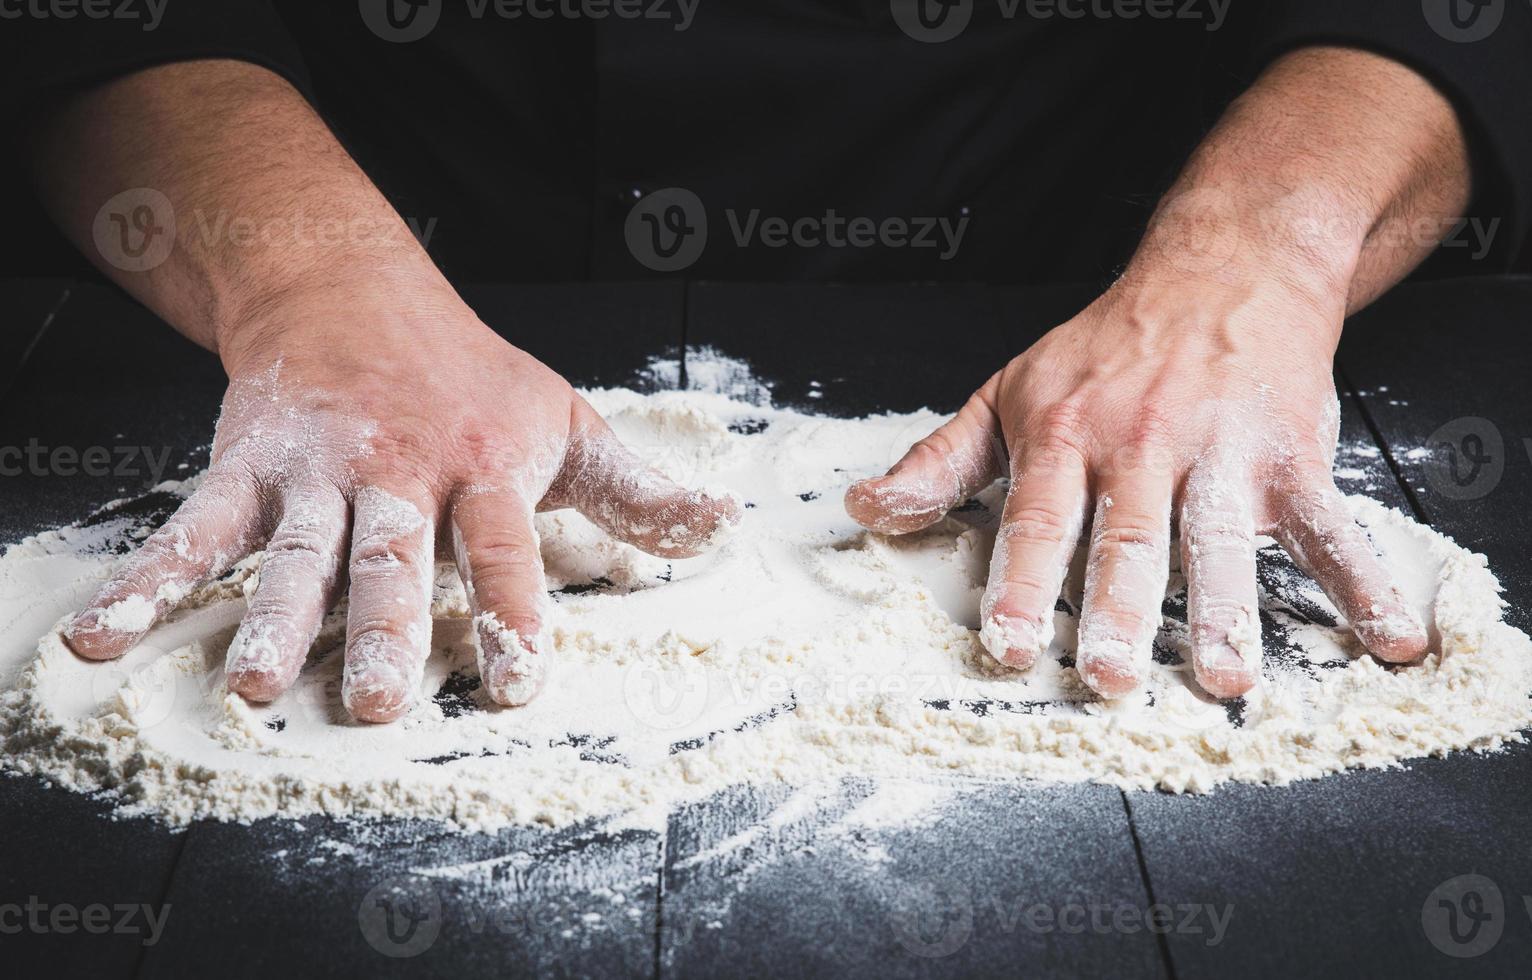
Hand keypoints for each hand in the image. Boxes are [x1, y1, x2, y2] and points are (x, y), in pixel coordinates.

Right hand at [64, 284, 740, 720]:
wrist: (352, 291)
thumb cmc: (472, 377)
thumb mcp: (565, 424)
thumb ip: (636, 492)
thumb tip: (721, 529)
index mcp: (479, 468)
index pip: (500, 546)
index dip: (511, 610)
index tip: (518, 681)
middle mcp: (395, 473)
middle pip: (391, 558)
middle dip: (386, 629)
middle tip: (378, 704)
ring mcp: (314, 473)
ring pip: (292, 553)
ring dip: (271, 617)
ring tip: (256, 685)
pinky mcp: (246, 469)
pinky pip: (194, 530)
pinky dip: (147, 581)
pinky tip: (103, 637)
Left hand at [845, 276, 1427, 699]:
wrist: (1222, 269)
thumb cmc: (1108, 346)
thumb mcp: (1008, 391)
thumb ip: (940, 460)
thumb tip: (868, 511)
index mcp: (1066, 434)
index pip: (1038, 518)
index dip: (1020, 583)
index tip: (1007, 646)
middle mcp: (1141, 444)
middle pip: (1127, 537)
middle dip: (1117, 611)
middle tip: (1110, 677)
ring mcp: (1221, 451)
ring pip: (1221, 539)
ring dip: (1227, 611)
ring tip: (1227, 678)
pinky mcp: (1291, 455)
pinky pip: (1328, 526)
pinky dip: (1363, 582)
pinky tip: (1385, 637)